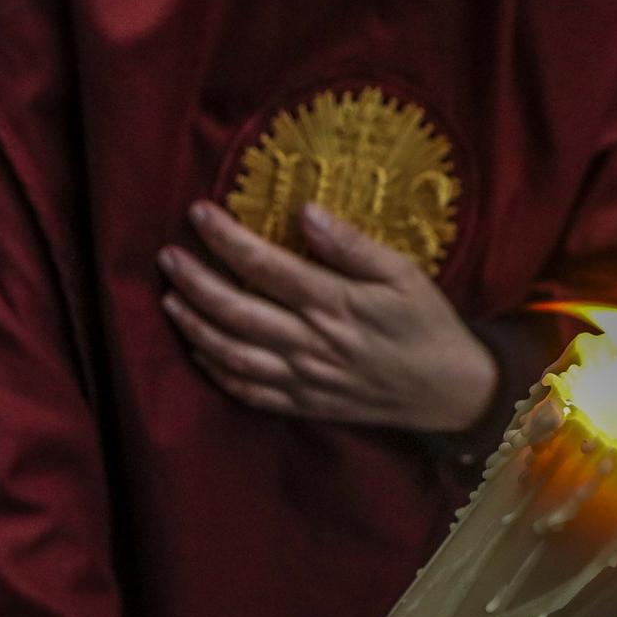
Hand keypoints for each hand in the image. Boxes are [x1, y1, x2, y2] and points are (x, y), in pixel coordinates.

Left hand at [159, 201, 495, 432]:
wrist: (450, 392)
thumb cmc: (428, 324)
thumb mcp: (404, 273)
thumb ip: (352, 245)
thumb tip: (305, 211)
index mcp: (334, 304)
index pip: (264, 266)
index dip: (224, 239)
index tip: (197, 213)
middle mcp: (311, 344)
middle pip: (235, 312)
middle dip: (194, 282)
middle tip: (166, 256)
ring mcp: (304, 379)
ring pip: (233, 355)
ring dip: (195, 327)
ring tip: (168, 300)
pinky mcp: (304, 404)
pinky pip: (249, 392)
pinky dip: (217, 372)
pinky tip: (198, 351)